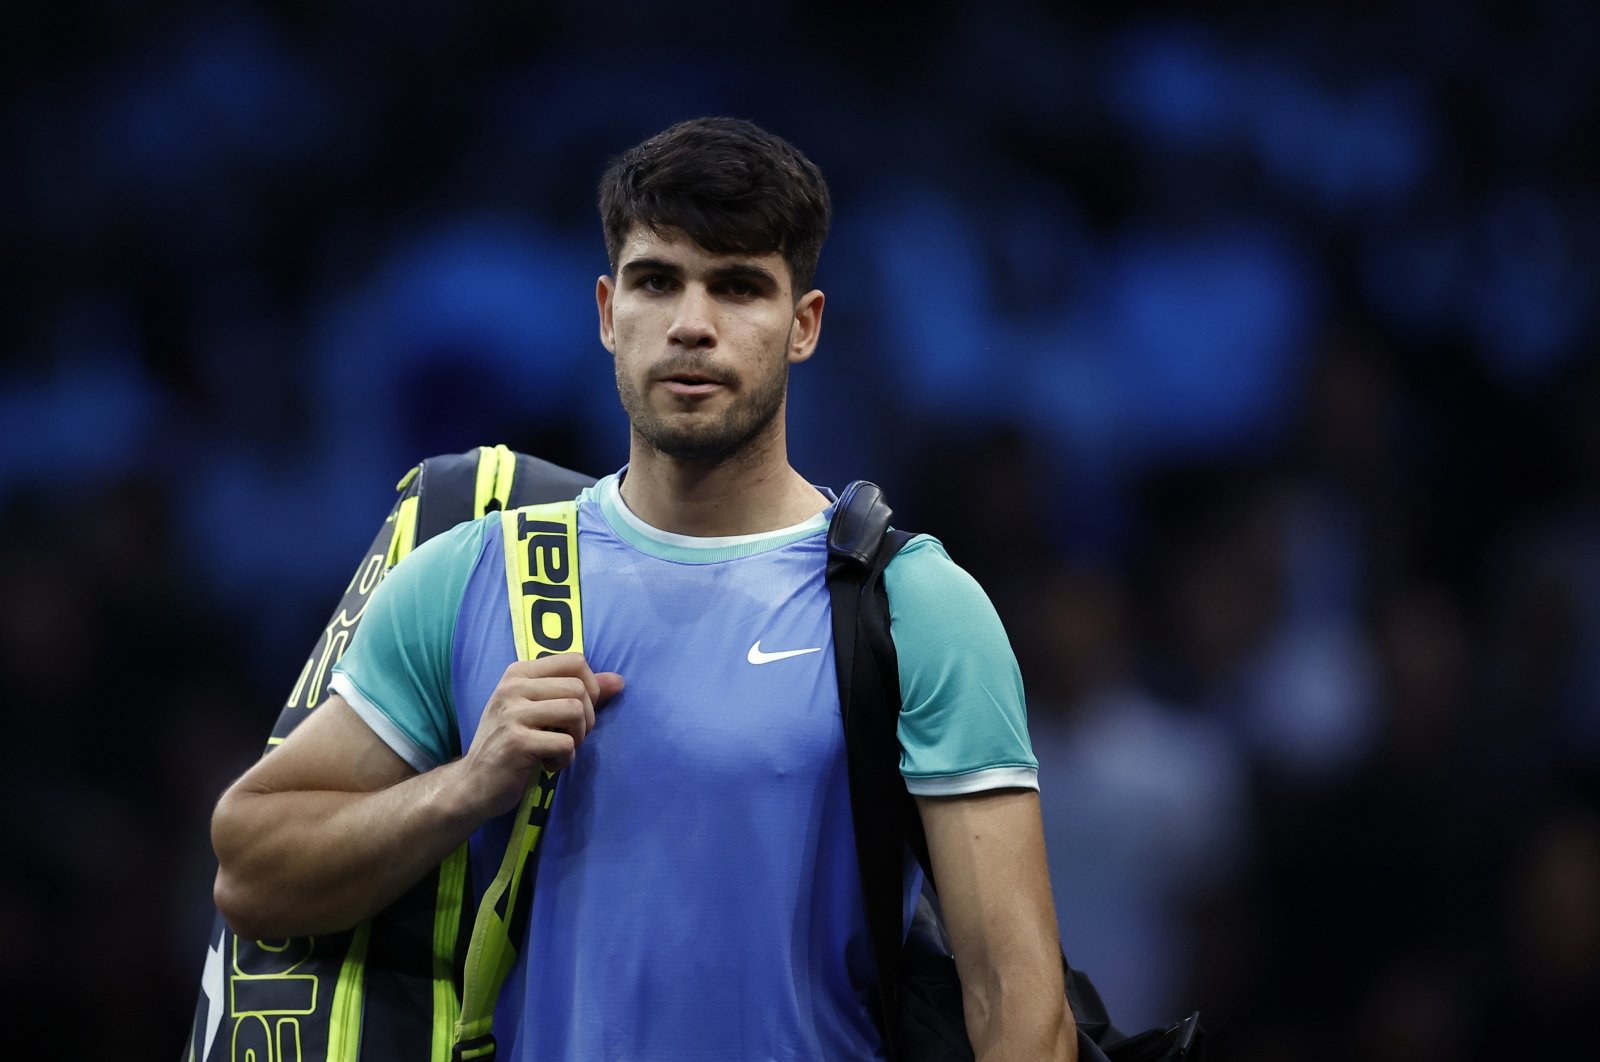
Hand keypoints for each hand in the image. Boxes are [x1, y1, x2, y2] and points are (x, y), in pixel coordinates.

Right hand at [452, 653, 623, 819]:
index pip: (575, 661)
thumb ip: (577, 692)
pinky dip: (565, 758)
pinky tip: (548, 764)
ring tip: (560, 749)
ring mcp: (512, 713)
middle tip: (570, 737)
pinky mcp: (516, 742)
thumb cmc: (510, 743)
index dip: (591, 687)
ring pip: (575, 711)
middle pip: (579, 688)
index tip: (579, 711)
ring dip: (578, 737)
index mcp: (519, 673)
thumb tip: (618, 681)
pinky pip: (565, 743)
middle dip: (587, 718)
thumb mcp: (538, 710)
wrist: (473, 783)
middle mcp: (512, 687)